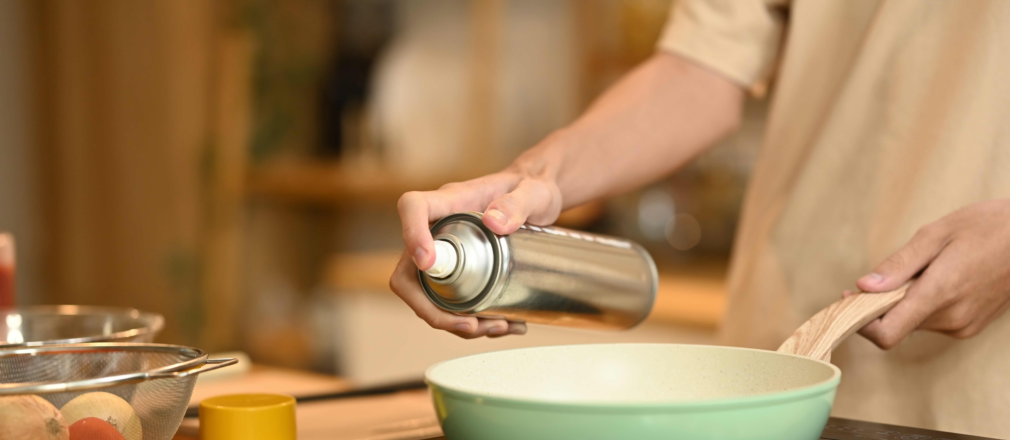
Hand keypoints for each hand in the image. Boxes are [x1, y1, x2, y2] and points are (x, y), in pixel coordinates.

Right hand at [389, 166, 562, 337]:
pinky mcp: (459, 273)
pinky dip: (474, 323)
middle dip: (432, 309)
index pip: (412, 207)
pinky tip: (507, 324)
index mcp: (450, 202)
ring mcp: (446, 254)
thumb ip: (517, 203)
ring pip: (430, 297)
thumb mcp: (533, 191)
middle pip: (408, 272)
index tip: (428, 263)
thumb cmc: (531, 187)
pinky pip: (452, 304)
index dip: (410, 235)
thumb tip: (495, 223)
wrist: (538, 199)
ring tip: (500, 327)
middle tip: (471, 325)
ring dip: (455, 324)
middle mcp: (438, 229)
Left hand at [848, 199, 1009, 348]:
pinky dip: (923, 304)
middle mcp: (952, 319)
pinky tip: (938, 278)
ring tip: (924, 269)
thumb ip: (899, 264)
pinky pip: (932, 321)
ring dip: (905, 301)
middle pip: (895, 325)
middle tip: (883, 275)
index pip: (886, 333)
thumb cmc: (988, 226)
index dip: (861, 321)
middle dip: (881, 304)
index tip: (851, 298)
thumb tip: (864, 287)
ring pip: (913, 323)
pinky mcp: (971, 326)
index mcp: (940, 294)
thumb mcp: (937, 234)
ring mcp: (964, 326)